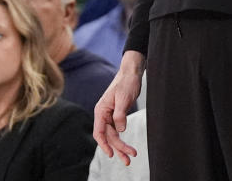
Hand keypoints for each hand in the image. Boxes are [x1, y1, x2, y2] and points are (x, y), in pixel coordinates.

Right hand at [93, 50, 144, 164]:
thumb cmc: (126, 82)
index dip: (104, 144)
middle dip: (117, 148)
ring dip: (120, 146)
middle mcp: (103, 114)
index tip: (111, 154)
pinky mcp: (117, 115)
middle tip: (128, 159)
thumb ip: (120, 114)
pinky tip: (127, 147)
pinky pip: (117, 131)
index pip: (99, 132)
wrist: (131, 73)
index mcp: (101, 110)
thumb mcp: (124, 98)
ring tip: (130, 156)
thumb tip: (120, 130)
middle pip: (108, 136)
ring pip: (113, 135)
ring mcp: (109, 115)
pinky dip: (122, 139)